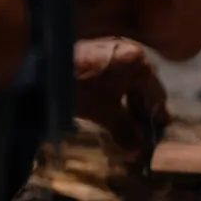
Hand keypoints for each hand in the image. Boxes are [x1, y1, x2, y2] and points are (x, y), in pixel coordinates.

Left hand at [73, 38, 167, 162]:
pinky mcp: (97, 49)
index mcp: (139, 63)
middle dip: (141, 109)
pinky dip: (116, 90)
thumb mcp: (106, 113)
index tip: (156, 133)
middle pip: (143, 85)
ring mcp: (112, 47)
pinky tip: (109, 104)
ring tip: (123, 121)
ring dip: (128, 100)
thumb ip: (125, 131)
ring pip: (128, 79)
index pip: (157, 94)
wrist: (44, 68)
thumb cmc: (81, 89)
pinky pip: (114, 73)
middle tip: (139, 130)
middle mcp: (130, 50)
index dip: (156, 116)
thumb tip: (137, 152)